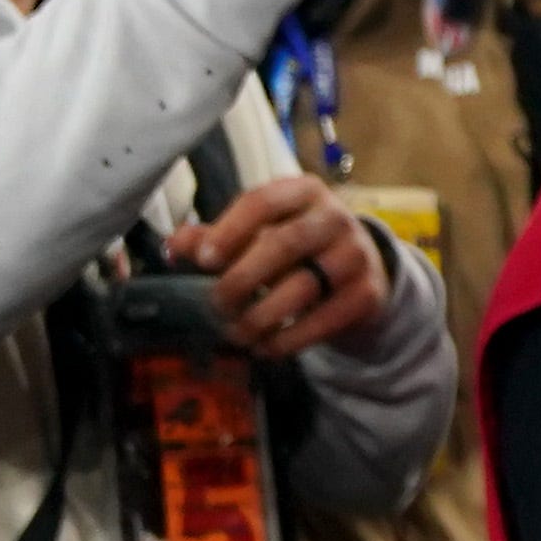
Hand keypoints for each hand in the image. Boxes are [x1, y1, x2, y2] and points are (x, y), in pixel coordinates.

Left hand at [167, 173, 392, 361]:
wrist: (360, 272)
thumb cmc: (294, 248)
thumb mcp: (257, 233)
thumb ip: (213, 238)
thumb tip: (173, 247)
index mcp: (302, 192)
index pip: (263, 201)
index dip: (230, 230)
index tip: (204, 261)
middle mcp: (335, 218)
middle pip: (286, 243)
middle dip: (242, 279)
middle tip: (217, 305)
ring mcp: (356, 255)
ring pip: (304, 286)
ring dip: (261, 316)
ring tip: (236, 333)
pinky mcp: (367, 293)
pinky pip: (324, 320)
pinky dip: (288, 340)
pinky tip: (264, 348)